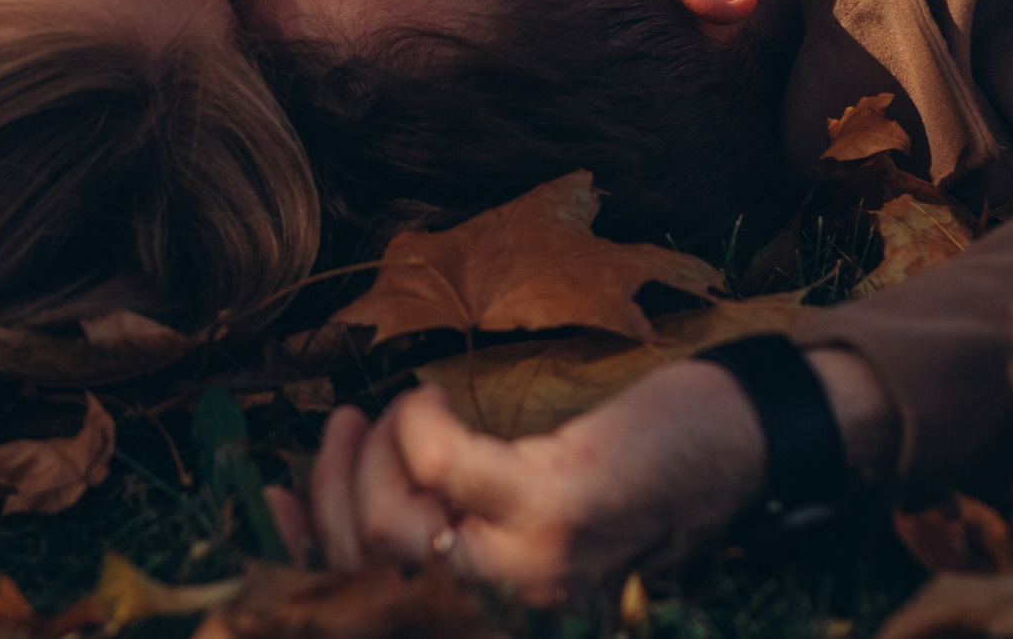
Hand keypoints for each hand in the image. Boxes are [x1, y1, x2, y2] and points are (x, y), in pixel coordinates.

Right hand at [297, 363, 767, 602]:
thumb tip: (336, 492)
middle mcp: (510, 612)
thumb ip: (451, 518)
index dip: (303, 554)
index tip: (271, 495)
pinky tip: (435, 399)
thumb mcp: (532, 514)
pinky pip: (443, 466)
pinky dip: (421, 423)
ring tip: (398, 414)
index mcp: (494, 614)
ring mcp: (533, 570)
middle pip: (369, 565)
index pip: (371, 603)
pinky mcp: (556, 511)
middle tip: (343, 425)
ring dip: (376, 457)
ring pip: (395, 525)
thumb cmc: (634, 472)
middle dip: (335, 488)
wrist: (741, 444)